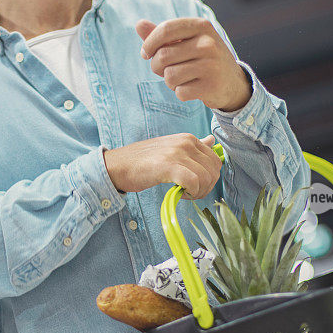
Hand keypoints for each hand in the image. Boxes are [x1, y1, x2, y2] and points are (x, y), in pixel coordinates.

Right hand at [103, 133, 221, 198]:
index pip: (215, 161)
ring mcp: (177, 153)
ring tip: (184, 193)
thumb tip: (211, 140)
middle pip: (213, 171)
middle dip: (206, 187)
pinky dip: (191, 193)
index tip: (195, 185)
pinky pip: (194, 183)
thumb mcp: (170, 148)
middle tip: (190, 192)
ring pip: (206, 178)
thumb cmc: (142, 161)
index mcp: (188, 138)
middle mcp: (185, 142)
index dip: (209, 178)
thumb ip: (192, 147)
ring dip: (198, 192)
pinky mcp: (168, 166)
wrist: (117, 166)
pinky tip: (180, 194)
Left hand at [137, 18, 251, 111]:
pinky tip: (192, 88)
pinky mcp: (212, 85)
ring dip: (169, 82)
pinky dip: (180, 93)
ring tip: (181, 79)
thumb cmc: (202, 58)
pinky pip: (180, 92)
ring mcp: (211, 64)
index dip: (149, 43)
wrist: (232, 82)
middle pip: (163, 55)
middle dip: (157, 66)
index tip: (146, 53)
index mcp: (201, 26)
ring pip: (169, 76)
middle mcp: (208, 43)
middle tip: (165, 70)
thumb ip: (163, 35)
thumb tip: (139, 24)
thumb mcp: (186, 41)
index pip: (165, 29)